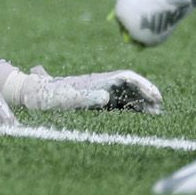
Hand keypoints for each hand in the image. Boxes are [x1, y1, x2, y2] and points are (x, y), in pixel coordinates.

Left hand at [3, 66, 162, 113]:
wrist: (34, 94)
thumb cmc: (49, 96)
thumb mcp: (66, 98)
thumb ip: (85, 97)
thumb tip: (106, 98)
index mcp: (97, 80)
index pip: (126, 77)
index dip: (142, 85)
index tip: (154, 96)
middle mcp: (102, 83)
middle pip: (131, 85)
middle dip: (147, 93)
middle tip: (161, 107)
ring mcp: (101, 91)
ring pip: (128, 94)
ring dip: (143, 102)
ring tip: (157, 113)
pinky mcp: (98, 101)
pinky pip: (121, 103)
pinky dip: (134, 108)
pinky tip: (143, 117)